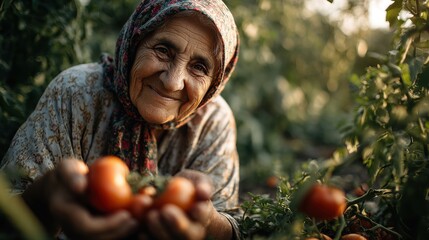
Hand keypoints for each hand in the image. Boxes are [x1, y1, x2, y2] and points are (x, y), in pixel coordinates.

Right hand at [22, 158, 137, 238]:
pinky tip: (136, 220)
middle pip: (97, 238)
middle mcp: (71, 229)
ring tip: (140, 221)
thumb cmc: (69, 174)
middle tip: (138, 221)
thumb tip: (80, 186)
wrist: (62, 188)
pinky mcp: (91, 232)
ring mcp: (80, 233)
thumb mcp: (67, 169)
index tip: (126, 214)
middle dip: (119, 232)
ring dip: (123, 233)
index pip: (87, 227)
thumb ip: (72, 176)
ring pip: (103, 239)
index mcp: (65, 214)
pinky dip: (122, 230)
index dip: (108, 224)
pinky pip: (107, 235)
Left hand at [139, 170, 231, 239]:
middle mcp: (191, 233)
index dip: (199, 212)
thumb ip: (203, 185)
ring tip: (151, 215)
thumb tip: (203, 193)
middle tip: (165, 210)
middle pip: (186, 235)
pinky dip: (147, 238)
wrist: (176, 201)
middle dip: (177, 224)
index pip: (203, 216)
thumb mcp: (198, 181)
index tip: (193, 206)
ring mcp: (175, 239)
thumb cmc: (188, 188)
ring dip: (159, 231)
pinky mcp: (159, 239)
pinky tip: (140, 231)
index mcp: (202, 218)